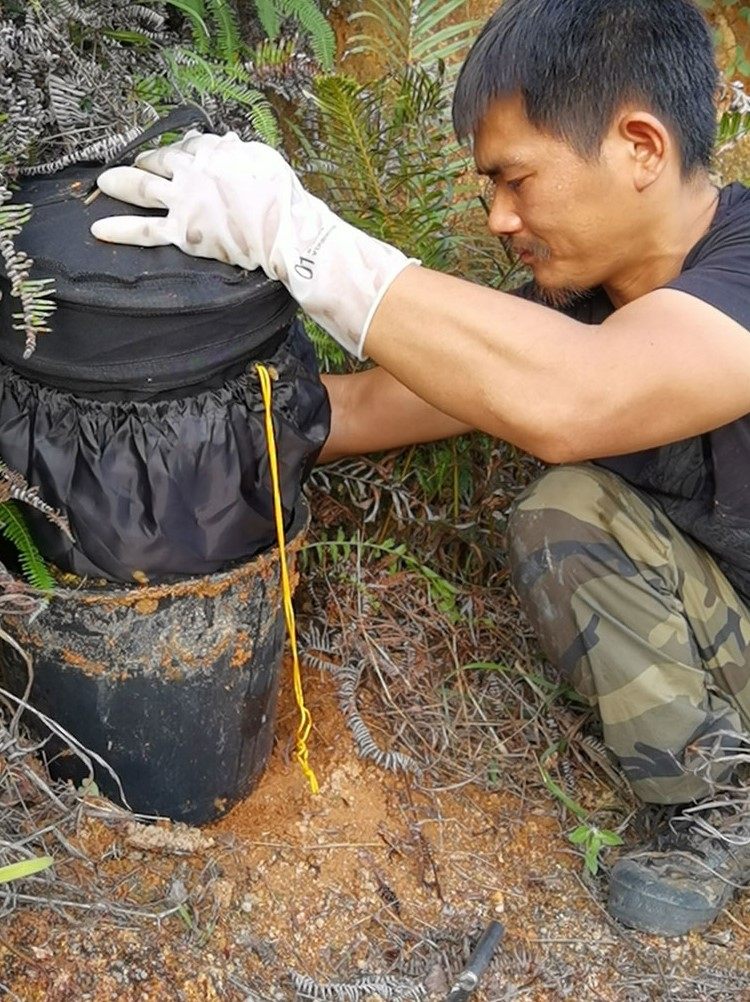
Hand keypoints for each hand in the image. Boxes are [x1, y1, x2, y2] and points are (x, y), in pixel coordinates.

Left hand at [91, 131, 417, 357]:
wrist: (287, 230)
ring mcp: (184, 200)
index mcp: (214, 150)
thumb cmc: (283, 198)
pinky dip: (119, 228)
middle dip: (141, 162)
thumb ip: (240, 152)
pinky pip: (143, 229)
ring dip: (120, 183)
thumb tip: (229, 142)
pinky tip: (99, 229)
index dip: (175, 152)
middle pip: (157, 161)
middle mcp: (193, 169)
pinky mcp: (182, 231)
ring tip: (104, 184)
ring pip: (142, 188)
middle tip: (129, 166)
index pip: (185, 145)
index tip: (169, 156)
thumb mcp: (263, 161)